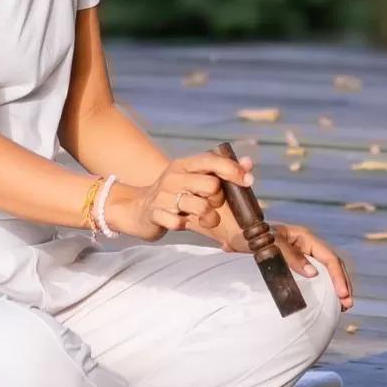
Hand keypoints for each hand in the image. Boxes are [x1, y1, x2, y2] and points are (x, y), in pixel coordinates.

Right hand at [106, 151, 253, 242]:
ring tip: (205, 219)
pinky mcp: (155, 213)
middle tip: (212, 204)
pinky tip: (181, 222)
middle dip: (219, 199)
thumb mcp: (194, 180)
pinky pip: (180, 223)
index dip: (234, 170)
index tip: (248, 181)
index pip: (212, 161)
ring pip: (200, 207)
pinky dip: (184, 225)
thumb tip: (248, 163)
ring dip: (208, 217)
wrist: (138, 210)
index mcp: (184, 164)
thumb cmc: (175, 195)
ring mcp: (163, 195)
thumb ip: (221, 172)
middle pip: (211, 186)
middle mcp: (173, 176)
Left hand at [229, 221, 354, 310]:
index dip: (338, 277)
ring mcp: (300, 256)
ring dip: (334, 288)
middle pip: (332, 265)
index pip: (329, 258)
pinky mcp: (292, 266)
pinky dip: (321, 289)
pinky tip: (325, 302)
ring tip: (342, 307)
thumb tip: (314, 273)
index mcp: (304, 238)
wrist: (232, 236)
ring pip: (324, 272)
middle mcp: (305, 246)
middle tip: (348, 304)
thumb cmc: (248, 237)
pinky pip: (312, 277)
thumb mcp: (269, 245)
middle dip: (342, 284)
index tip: (342, 294)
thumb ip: (290, 256)